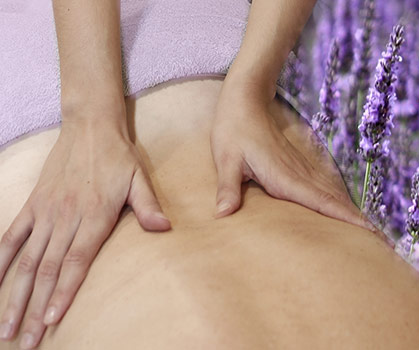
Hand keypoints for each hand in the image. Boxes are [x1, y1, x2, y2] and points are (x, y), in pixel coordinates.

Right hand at [0, 115, 170, 347]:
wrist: (89, 127)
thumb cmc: (119, 157)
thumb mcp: (140, 179)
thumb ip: (150, 206)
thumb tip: (164, 228)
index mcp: (93, 216)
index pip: (74, 263)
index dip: (63, 293)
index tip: (51, 320)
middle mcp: (65, 218)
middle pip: (46, 271)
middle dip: (33, 308)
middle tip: (25, 341)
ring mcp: (45, 213)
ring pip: (26, 261)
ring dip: (15, 295)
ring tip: (6, 326)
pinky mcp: (33, 205)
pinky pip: (11, 236)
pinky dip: (0, 261)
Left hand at [210, 85, 372, 230]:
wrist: (246, 102)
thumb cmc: (233, 131)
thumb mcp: (226, 159)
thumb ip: (228, 188)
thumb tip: (223, 214)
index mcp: (285, 177)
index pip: (321, 202)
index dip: (345, 218)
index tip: (368, 231)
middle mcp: (300, 175)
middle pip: (335, 202)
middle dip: (359, 223)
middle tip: (384, 243)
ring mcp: (302, 171)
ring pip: (333, 197)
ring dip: (352, 215)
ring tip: (373, 234)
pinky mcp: (299, 169)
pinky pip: (324, 191)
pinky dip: (338, 204)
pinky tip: (345, 213)